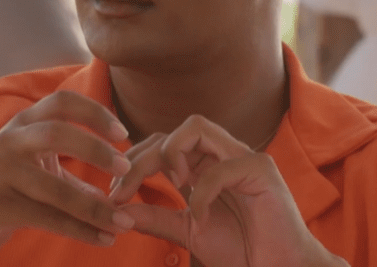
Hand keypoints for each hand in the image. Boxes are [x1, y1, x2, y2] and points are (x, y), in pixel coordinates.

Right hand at [0, 90, 136, 260]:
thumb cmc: (7, 185)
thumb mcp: (34, 162)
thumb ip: (72, 161)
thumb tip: (121, 174)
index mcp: (23, 122)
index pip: (63, 101)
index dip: (96, 113)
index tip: (123, 134)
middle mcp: (8, 141)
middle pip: (58, 132)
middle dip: (96, 150)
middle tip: (126, 168)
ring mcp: (0, 172)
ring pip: (56, 187)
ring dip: (96, 208)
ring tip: (124, 223)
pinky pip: (48, 218)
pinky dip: (80, 230)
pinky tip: (103, 239)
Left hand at [109, 115, 346, 266]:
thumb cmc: (242, 250)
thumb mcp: (188, 232)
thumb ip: (156, 218)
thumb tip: (117, 210)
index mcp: (206, 165)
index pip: (162, 142)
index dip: (134, 162)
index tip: (114, 194)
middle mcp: (223, 154)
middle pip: (171, 131)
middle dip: (140, 158)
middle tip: (121, 191)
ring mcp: (243, 157)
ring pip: (196, 126)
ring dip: (171, 154)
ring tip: (168, 188)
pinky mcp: (261, 170)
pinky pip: (219, 167)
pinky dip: (202, 192)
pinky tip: (201, 217)